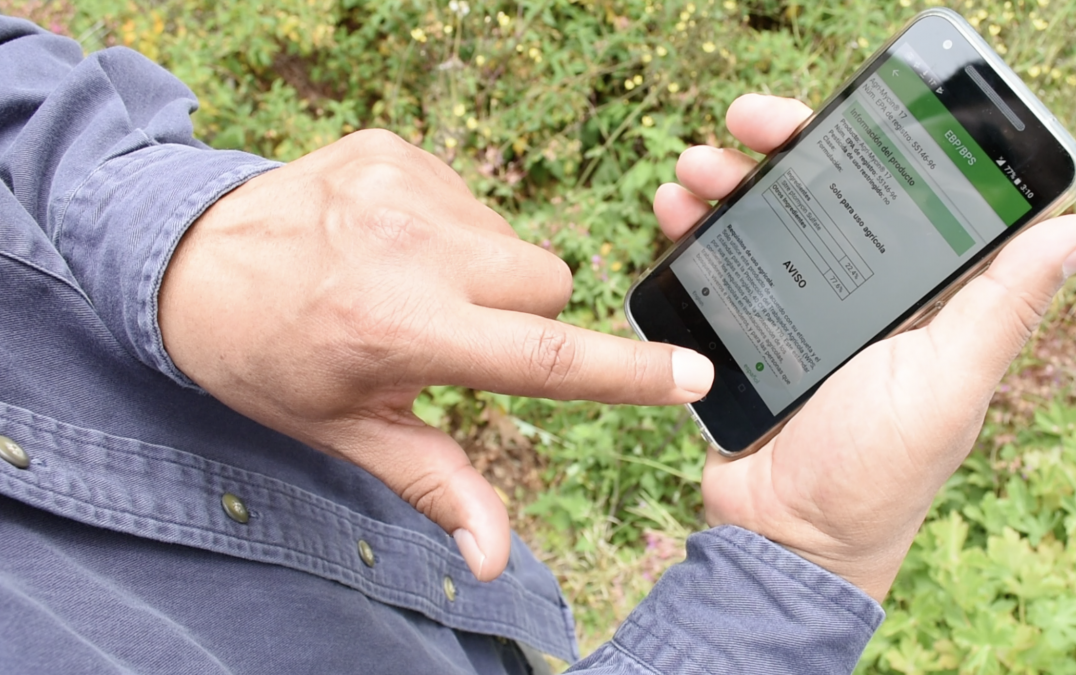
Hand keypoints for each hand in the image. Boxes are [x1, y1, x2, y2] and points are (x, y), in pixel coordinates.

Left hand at [159, 130, 713, 580]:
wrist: (186, 257)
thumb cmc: (270, 359)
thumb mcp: (348, 432)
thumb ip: (437, 485)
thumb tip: (492, 560)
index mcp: (399, 331)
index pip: (542, 355)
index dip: (625, 373)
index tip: (693, 376)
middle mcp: (409, 250)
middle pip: (548, 283)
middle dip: (521, 316)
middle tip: (449, 331)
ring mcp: (404, 187)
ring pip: (514, 242)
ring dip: (484, 271)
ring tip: (408, 281)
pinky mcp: (396, 150)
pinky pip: (475, 198)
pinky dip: (451, 228)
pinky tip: (390, 242)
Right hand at [656, 94, 1075, 602]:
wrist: (784, 538)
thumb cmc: (878, 471)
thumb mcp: (948, 382)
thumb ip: (1004, 304)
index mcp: (914, 294)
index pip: (893, 192)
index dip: (861, 141)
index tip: (825, 113)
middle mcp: (856, 294)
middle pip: (816, 195)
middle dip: (776, 150)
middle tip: (740, 124)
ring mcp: (793, 311)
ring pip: (758, 223)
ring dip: (724, 184)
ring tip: (692, 172)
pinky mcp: (741, 334)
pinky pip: (715, 268)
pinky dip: (691, 235)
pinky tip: (672, 215)